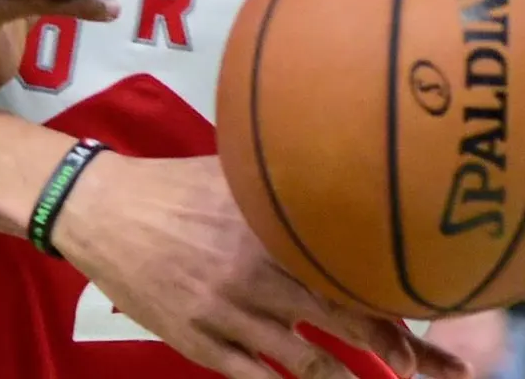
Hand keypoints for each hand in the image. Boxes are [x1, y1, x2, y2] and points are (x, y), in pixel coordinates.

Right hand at [54, 155, 470, 378]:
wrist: (98, 210)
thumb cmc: (169, 187)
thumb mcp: (230, 172)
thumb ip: (283, 183)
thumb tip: (342, 166)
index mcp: (272, 229)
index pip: (350, 274)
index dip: (394, 309)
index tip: (425, 332)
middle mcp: (257, 272)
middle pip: (343, 323)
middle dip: (393, 352)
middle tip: (423, 369)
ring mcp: (227, 312)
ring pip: (306, 362)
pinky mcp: (197, 340)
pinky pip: (253, 377)